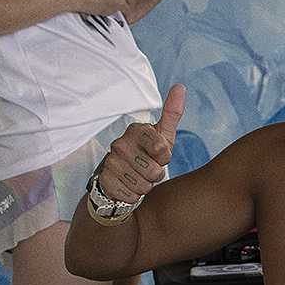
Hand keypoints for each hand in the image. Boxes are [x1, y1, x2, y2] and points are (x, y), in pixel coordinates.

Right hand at [97, 85, 184, 201]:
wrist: (122, 178)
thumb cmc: (147, 155)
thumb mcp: (163, 136)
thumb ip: (172, 114)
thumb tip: (180, 87)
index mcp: (136, 131)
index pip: (162, 149)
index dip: (165, 158)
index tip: (159, 155)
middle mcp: (119, 144)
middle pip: (154, 171)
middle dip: (156, 175)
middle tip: (148, 169)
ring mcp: (110, 162)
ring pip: (144, 186)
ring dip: (145, 187)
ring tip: (138, 178)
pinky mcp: (105, 181)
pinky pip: (132, 197)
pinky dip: (134, 197)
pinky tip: (128, 187)